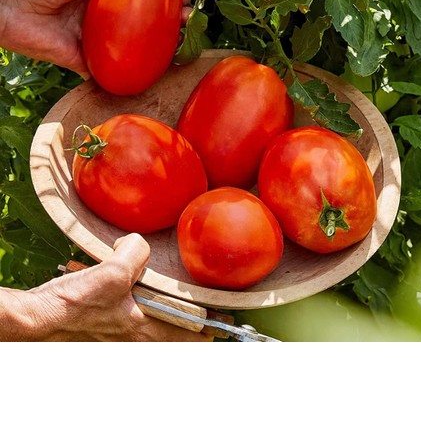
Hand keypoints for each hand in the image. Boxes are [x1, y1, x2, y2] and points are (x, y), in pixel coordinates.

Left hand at [0, 0, 191, 77]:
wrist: (10, 6)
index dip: (167, 0)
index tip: (186, 0)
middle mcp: (105, 18)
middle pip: (143, 25)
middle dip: (168, 27)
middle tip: (187, 24)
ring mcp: (96, 41)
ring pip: (132, 49)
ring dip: (155, 51)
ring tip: (177, 48)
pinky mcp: (85, 62)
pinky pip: (111, 71)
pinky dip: (128, 75)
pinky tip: (150, 74)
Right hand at [23, 233, 210, 341]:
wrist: (38, 319)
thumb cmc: (73, 306)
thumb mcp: (113, 271)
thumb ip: (136, 253)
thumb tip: (137, 244)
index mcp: (144, 329)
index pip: (189, 336)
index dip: (209, 328)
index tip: (223, 320)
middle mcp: (133, 337)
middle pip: (170, 331)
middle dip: (183, 318)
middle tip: (197, 306)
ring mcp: (116, 334)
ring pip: (146, 321)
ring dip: (152, 306)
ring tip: (149, 287)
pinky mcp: (100, 326)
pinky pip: (122, 312)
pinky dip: (125, 299)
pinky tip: (112, 281)